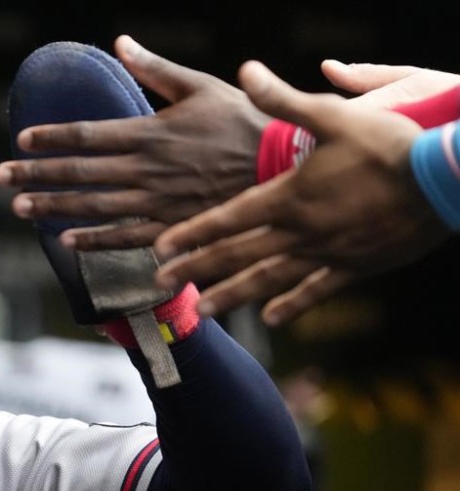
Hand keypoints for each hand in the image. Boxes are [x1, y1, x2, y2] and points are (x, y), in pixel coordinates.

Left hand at [0, 35, 270, 229]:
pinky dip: (94, 240)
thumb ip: (156, 69)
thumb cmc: (242, 122)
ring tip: (20, 208)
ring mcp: (155, 202)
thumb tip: (121, 43)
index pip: (87, 134)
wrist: (282, 167)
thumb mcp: (200, 86)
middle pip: (79, 172)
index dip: (51, 137)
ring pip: (94, 206)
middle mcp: (145, 169)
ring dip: (54, 207)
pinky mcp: (170, 227)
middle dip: (36, 174)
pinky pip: (125, 237)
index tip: (21, 138)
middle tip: (0, 177)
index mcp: (149, 132)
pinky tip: (66, 241)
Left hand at [151, 60, 446, 325]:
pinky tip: (271, 319)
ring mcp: (325, 254)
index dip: (190, 234)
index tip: (159, 249)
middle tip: (162, 285)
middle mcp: (299, 231)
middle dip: (196, 270)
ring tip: (202, 312)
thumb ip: (283, 100)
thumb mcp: (332, 115)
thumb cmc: (387, 144)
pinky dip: (292, 305)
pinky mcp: (354, 268)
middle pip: (237, 255)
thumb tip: (246, 71)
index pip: (227, 219)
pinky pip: (315, 292)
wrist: (441, 181)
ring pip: (267, 280)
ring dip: (231, 296)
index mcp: (288, 196)